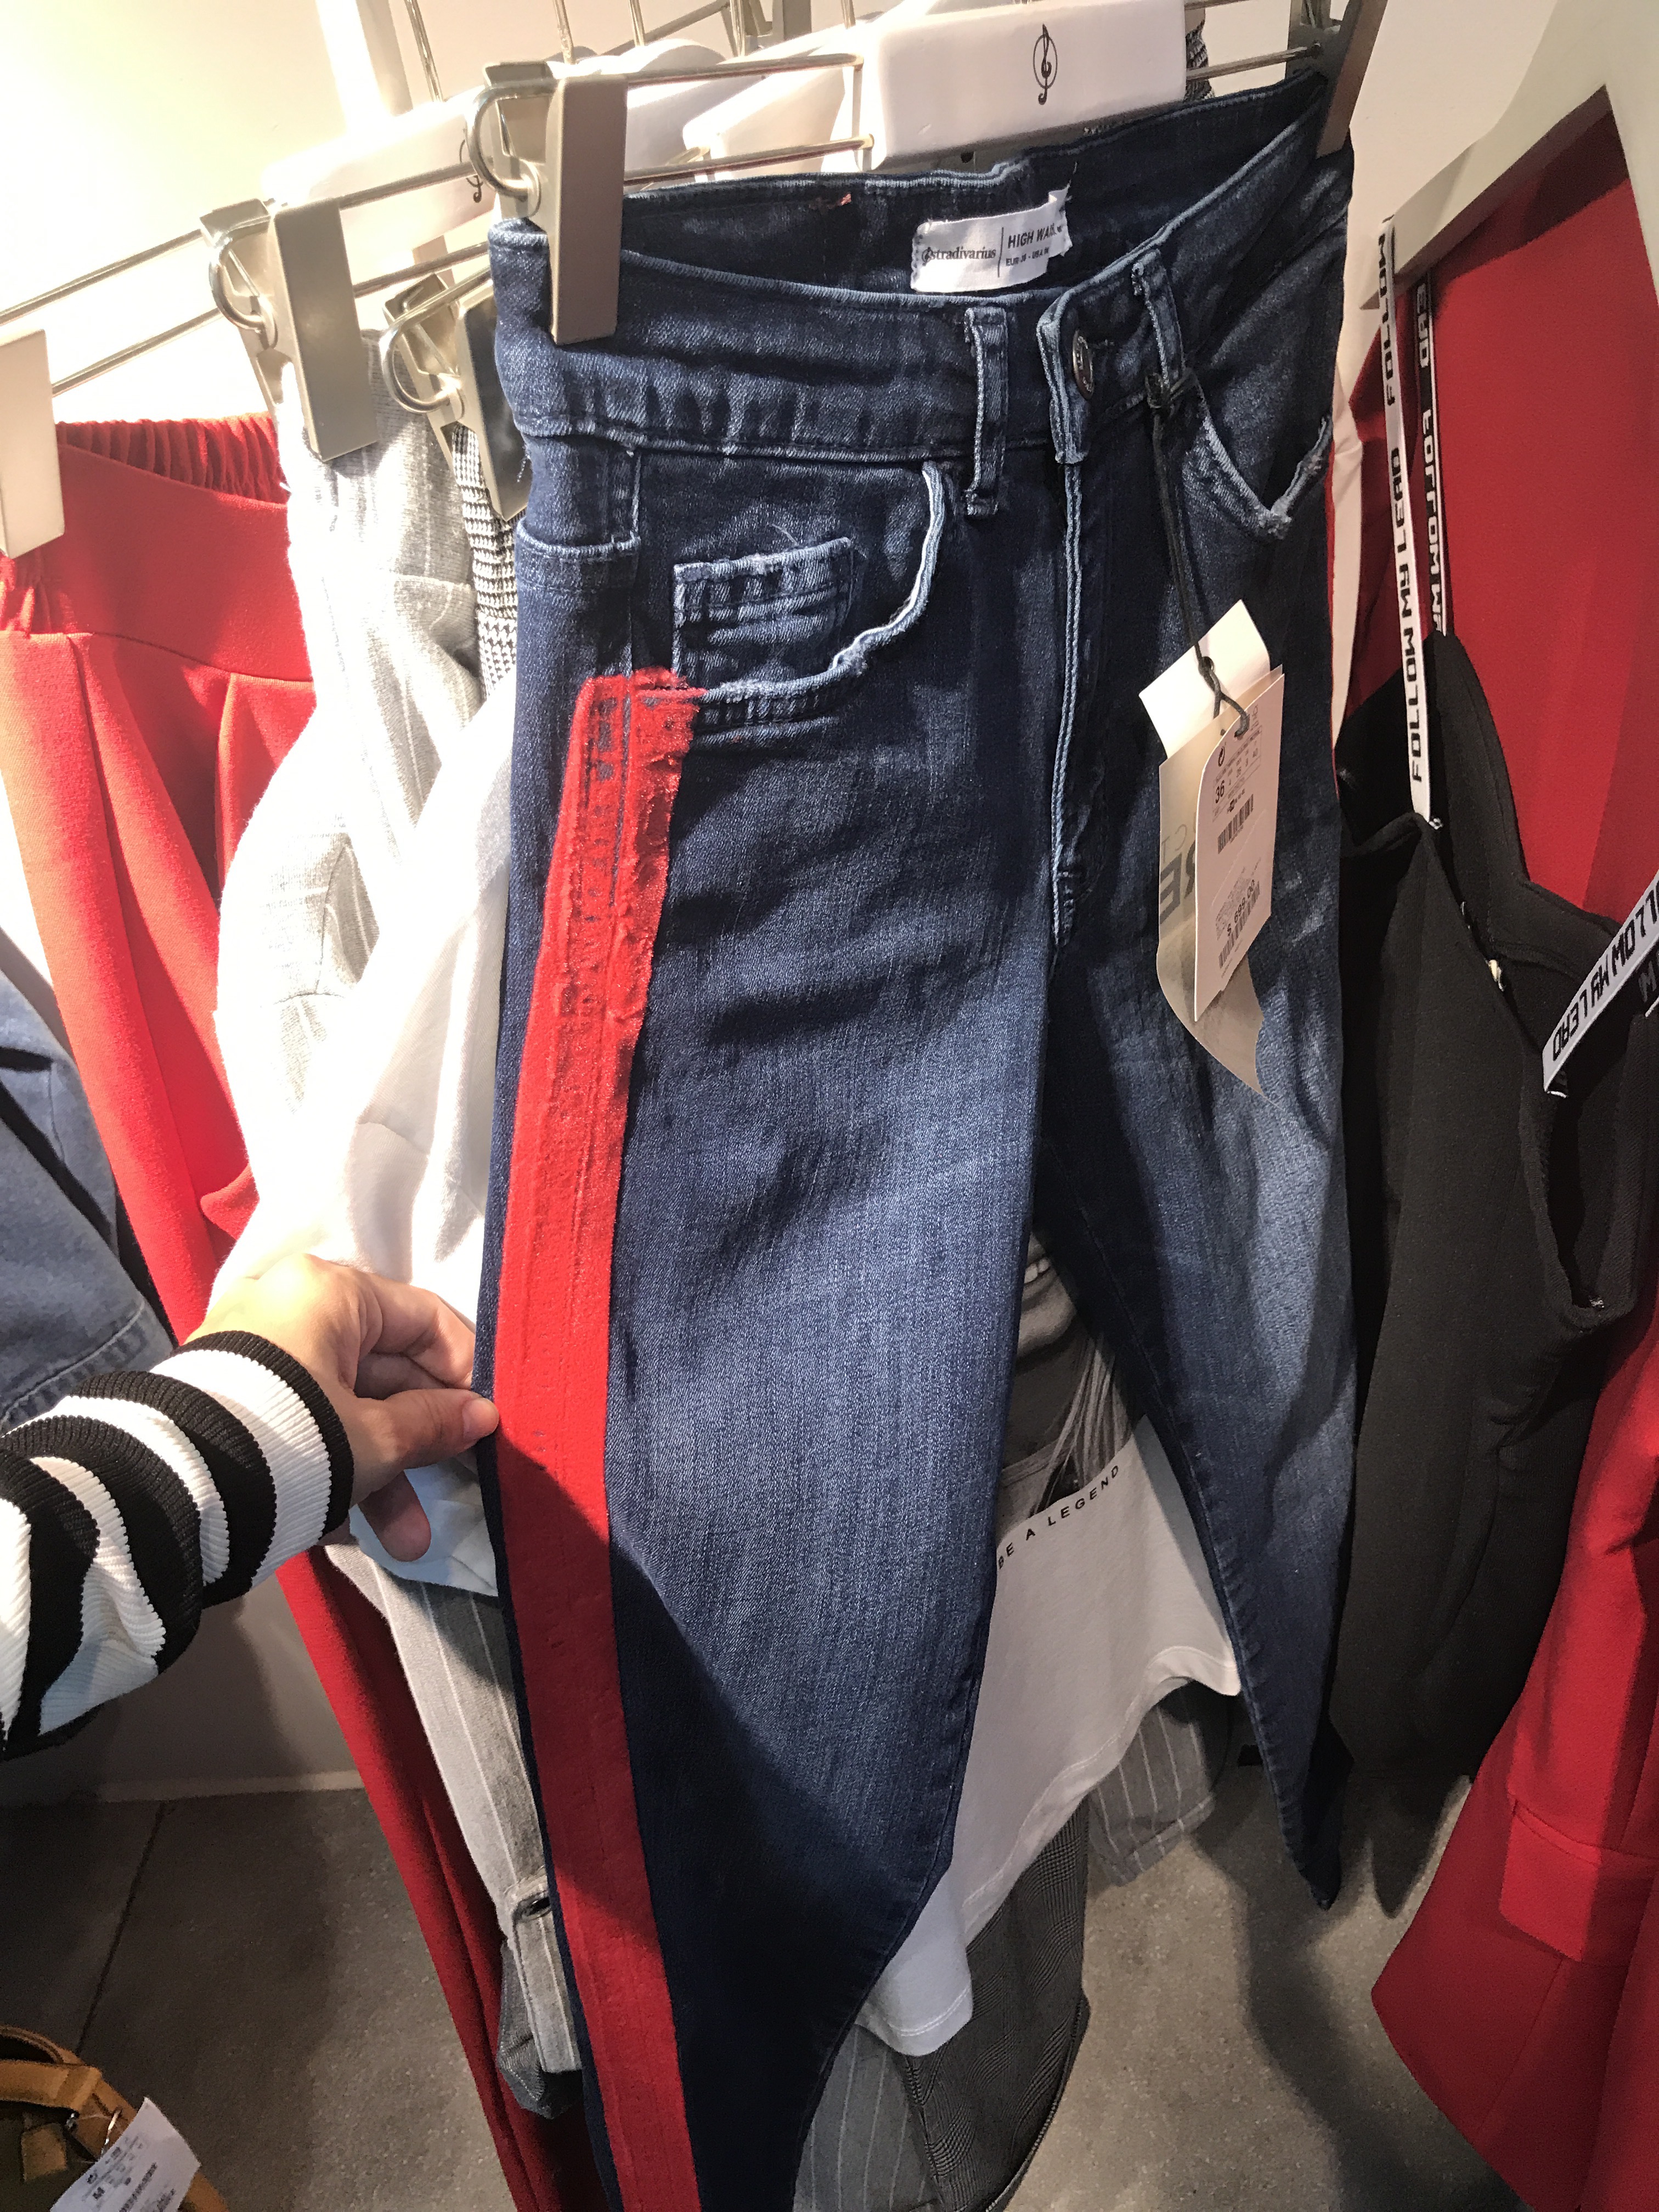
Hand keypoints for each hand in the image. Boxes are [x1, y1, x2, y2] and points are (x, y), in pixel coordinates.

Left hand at [192, 1256, 497, 1562]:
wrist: (174, 1490)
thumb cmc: (293, 1441)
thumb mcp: (375, 1438)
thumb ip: (433, 1424)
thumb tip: (482, 1416)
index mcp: (330, 1292)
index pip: (423, 1318)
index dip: (464, 1372)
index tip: (487, 1422)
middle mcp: (291, 1308)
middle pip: (384, 1369)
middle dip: (420, 1441)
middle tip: (455, 1488)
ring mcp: (259, 1356)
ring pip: (345, 1408)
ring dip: (383, 1473)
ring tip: (406, 1542)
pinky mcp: (236, 1399)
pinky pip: (306, 1425)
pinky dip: (335, 1467)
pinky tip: (353, 1528)